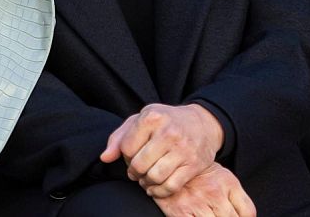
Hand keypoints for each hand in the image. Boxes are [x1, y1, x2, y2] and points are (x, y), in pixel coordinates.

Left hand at [101, 103, 223, 196]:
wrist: (204, 123)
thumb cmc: (167, 122)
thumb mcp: (142, 120)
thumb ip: (119, 137)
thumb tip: (105, 157)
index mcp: (153, 117)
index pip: (127, 148)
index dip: (126, 155)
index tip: (135, 154)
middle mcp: (169, 132)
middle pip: (139, 165)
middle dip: (135, 171)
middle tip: (139, 170)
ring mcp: (183, 149)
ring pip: (154, 177)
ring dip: (147, 182)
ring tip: (147, 177)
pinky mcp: (194, 164)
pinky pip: (170, 187)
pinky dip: (160, 191)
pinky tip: (158, 185)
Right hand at [152, 164, 255, 216]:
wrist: (171, 165)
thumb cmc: (201, 175)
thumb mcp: (223, 178)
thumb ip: (236, 197)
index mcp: (228, 183)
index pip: (248, 212)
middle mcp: (214, 193)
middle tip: (221, 214)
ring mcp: (197, 203)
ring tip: (210, 215)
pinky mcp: (180, 212)